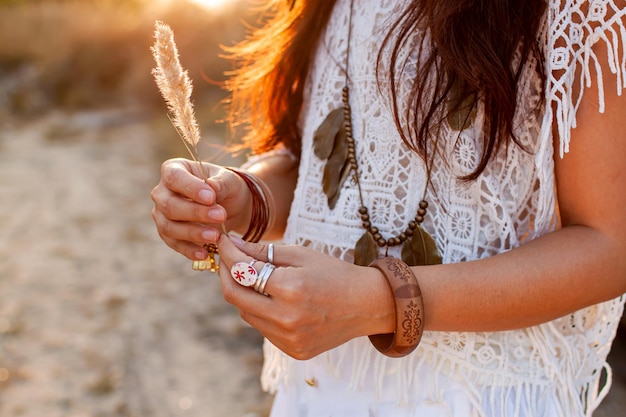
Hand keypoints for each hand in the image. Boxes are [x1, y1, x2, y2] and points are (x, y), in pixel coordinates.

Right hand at [150, 158, 248, 260]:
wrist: (229, 206)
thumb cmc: (226, 187)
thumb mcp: (230, 180)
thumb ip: (222, 183)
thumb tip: (212, 187)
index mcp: (174, 169)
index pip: (174, 177)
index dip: (190, 187)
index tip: (211, 197)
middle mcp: (162, 192)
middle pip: (169, 204)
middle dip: (195, 213)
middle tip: (220, 216)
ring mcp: (161, 214)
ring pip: (168, 226)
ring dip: (192, 233)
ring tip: (215, 236)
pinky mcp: (167, 233)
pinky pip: (173, 243)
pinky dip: (189, 250)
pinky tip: (205, 253)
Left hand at [216, 235, 394, 358]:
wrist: (367, 305)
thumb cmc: (335, 274)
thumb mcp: (301, 255)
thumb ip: (263, 252)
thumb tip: (231, 245)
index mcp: (291, 289)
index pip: (242, 272)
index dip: (228, 254)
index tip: (222, 241)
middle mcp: (287, 318)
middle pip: (235, 297)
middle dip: (225, 273)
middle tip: (226, 258)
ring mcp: (289, 339)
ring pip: (246, 314)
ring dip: (241, 293)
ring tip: (249, 276)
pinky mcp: (293, 350)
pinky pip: (262, 328)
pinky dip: (259, 311)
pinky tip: (269, 298)